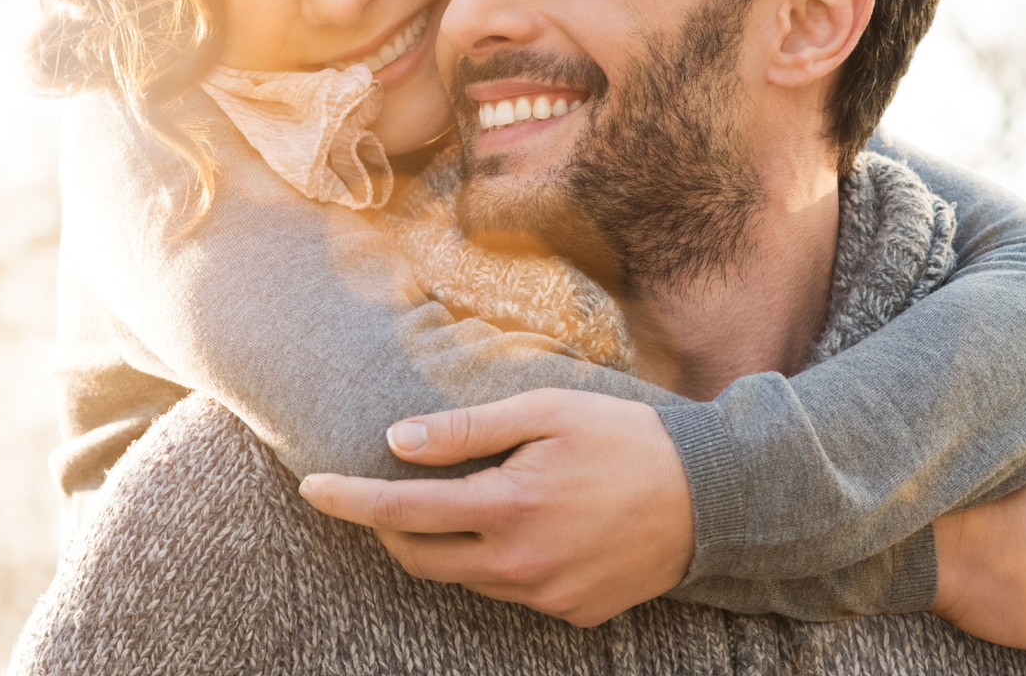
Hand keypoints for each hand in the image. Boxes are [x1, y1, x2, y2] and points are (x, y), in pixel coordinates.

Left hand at [297, 388, 693, 626]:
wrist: (713, 497)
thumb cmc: (627, 439)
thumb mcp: (546, 411)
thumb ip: (467, 430)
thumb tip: (398, 441)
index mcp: (507, 508)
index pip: (401, 511)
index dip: (349, 500)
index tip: (312, 488)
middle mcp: (518, 565)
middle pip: (419, 558)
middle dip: (386, 527)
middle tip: (378, 493)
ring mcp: (545, 597)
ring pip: (465, 578)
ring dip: (446, 543)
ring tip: (464, 501)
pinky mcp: (571, 614)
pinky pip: (511, 592)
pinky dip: (498, 561)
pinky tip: (527, 527)